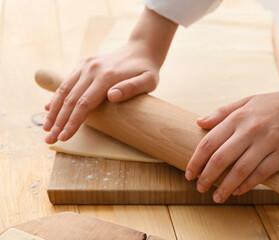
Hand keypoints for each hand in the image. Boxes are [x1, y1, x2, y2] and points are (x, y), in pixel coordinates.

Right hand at [43, 7, 177, 143]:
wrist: (141, 49)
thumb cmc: (147, 70)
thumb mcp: (148, 81)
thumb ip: (132, 88)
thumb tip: (111, 96)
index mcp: (107, 77)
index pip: (84, 104)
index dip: (73, 122)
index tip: (64, 137)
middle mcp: (92, 70)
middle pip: (70, 100)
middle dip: (59, 122)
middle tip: (49, 140)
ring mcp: (86, 65)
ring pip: (64, 90)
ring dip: (53, 111)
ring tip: (46, 129)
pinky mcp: (84, 64)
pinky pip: (67, 81)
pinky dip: (56, 96)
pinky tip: (48, 108)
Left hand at [185, 69, 278, 202]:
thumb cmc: (276, 103)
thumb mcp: (247, 101)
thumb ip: (222, 112)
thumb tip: (199, 122)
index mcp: (239, 117)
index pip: (209, 142)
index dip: (196, 160)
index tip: (189, 173)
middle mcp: (251, 130)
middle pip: (221, 158)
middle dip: (207, 176)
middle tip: (199, 187)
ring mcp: (268, 142)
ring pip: (240, 170)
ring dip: (226, 187)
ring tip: (216, 197)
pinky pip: (262, 173)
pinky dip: (248, 185)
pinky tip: (238, 191)